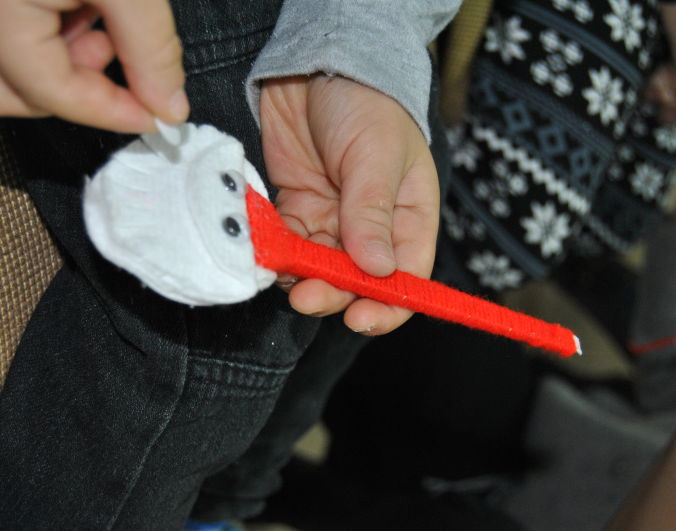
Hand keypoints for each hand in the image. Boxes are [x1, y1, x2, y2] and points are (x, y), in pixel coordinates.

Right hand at [0, 0, 187, 132]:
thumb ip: (150, 47)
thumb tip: (168, 105)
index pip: (54, 93)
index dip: (113, 111)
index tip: (158, 112)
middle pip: (4, 95)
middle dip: (71, 96)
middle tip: (116, 66)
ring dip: (52, 65)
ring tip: (96, 23)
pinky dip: (36, 36)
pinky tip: (73, 5)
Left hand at [259, 75, 439, 334]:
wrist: (317, 66)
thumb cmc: (366, 104)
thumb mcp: (376, 156)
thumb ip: (373, 212)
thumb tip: (379, 271)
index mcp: (409, 218)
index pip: (407, 278)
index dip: (387, 306)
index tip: (360, 319)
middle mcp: (373, 228)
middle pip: (358, 282)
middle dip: (334, 294)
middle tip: (306, 296)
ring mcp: (333, 221)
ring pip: (319, 269)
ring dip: (301, 278)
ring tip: (282, 274)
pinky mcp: (298, 210)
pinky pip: (288, 245)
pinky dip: (277, 255)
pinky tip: (266, 254)